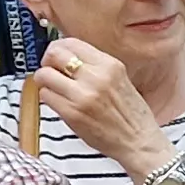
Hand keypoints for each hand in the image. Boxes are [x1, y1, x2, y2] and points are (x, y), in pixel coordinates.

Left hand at [33, 38, 172, 177]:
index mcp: (110, 65)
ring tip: (54, 89)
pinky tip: (59, 103)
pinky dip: (47, 98)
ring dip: (44, 81)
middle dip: (47, 61)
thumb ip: (96, 67)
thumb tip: (68, 57)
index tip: (56, 56)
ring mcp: (83, 95)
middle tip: (50, 71)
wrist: (139, 142)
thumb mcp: (120, 80)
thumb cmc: (132, 116)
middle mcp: (96, 76)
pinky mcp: (72, 113)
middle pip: (55, 54)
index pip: (72, 43)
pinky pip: (46, 96)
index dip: (58, 48)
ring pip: (44, 74)